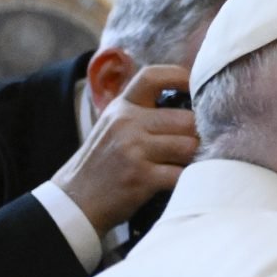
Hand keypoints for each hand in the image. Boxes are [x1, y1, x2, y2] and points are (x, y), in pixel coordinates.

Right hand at [50, 64, 199, 233]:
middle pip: (186, 119)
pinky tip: (184, 182)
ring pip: (189, 146)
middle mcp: (127, 123)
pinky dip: (189, 179)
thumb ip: (143, 113)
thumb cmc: (102, 163)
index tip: (197, 88)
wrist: (76, 200)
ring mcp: (133, 150)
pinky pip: (181, 174)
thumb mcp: (114, 127)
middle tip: (200, 146)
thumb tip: (189, 105)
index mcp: (122, 107)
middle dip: (199, 134)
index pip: (152, 77)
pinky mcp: (141, 177)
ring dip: (196, 158)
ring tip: (189, 165)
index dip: (179, 76)